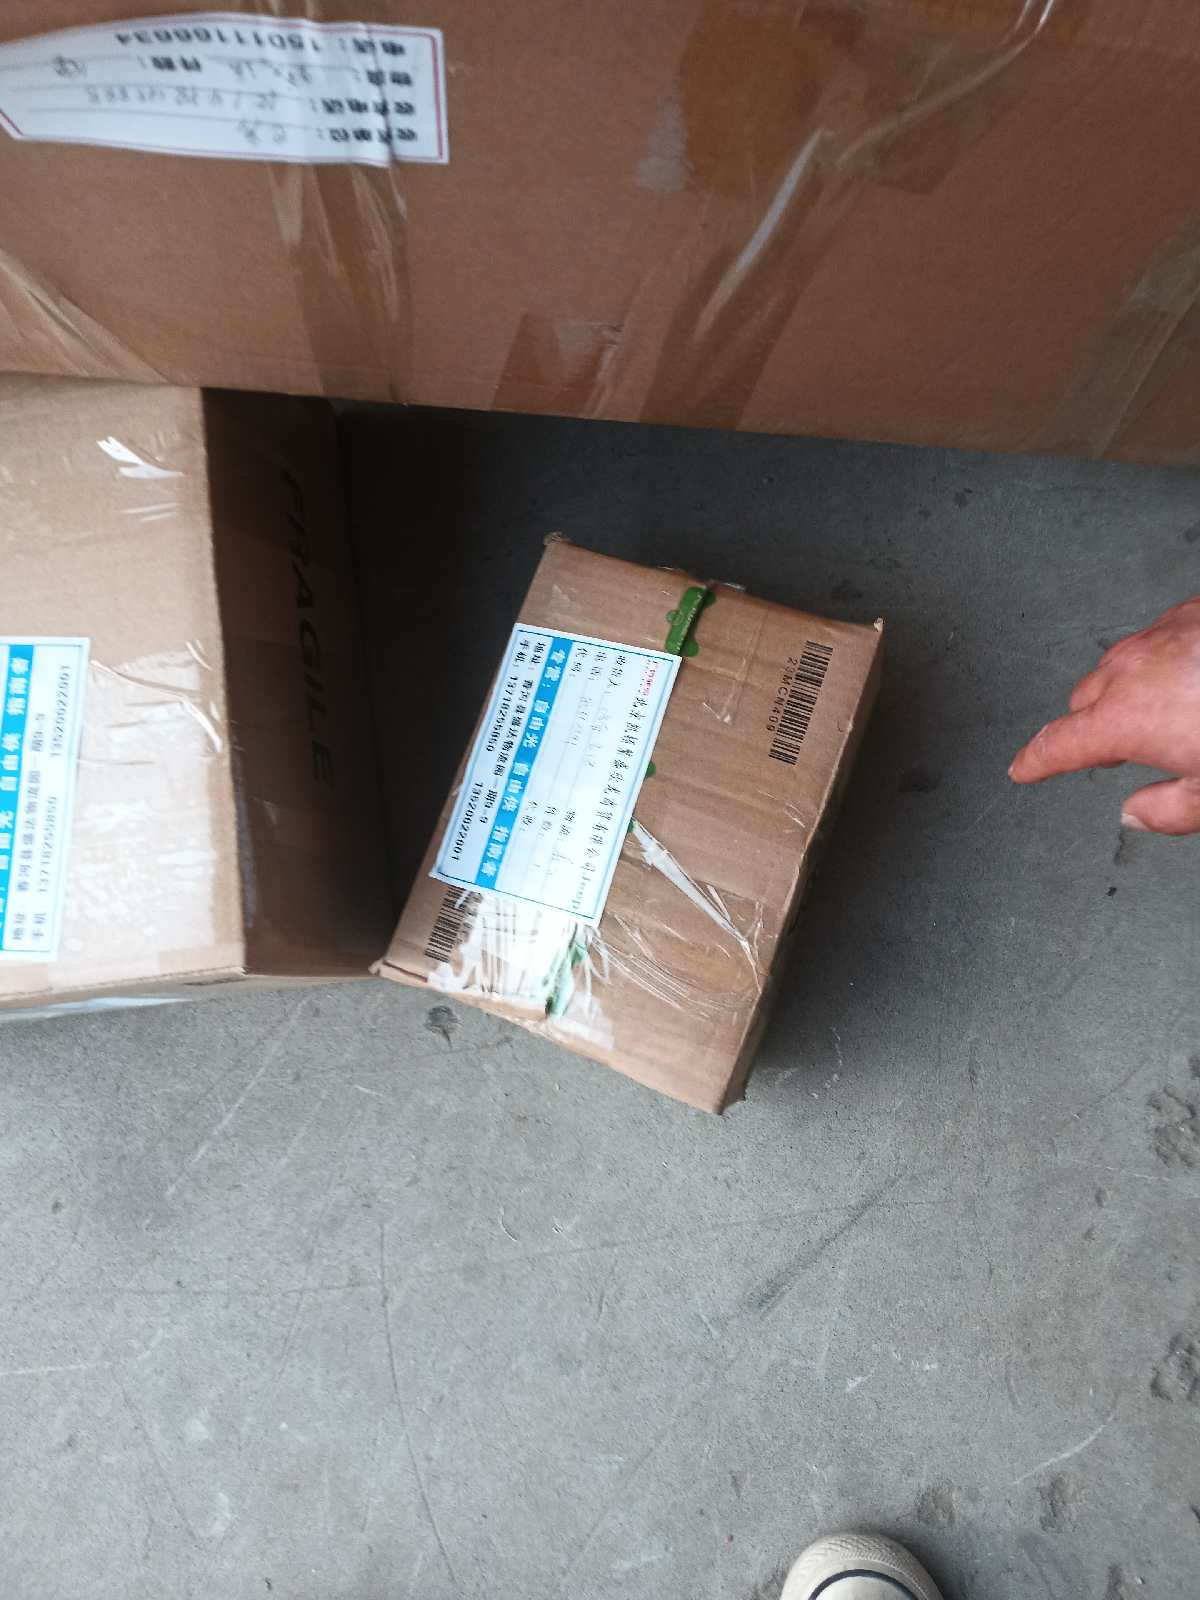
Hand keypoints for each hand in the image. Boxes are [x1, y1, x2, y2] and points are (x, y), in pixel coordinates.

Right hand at [1009, 597, 1199, 834]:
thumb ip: (1167, 811)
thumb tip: (1138, 813)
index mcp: (1125, 719)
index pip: (1057, 744)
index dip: (1034, 761)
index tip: (1022, 768)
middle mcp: (1132, 669)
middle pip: (1083, 700)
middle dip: (1090, 726)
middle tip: (1116, 751)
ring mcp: (1161, 633)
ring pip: (1120, 665)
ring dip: (1127, 691)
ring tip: (1165, 714)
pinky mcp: (1192, 611)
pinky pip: (1159, 640)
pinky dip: (1164, 663)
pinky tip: (1198, 680)